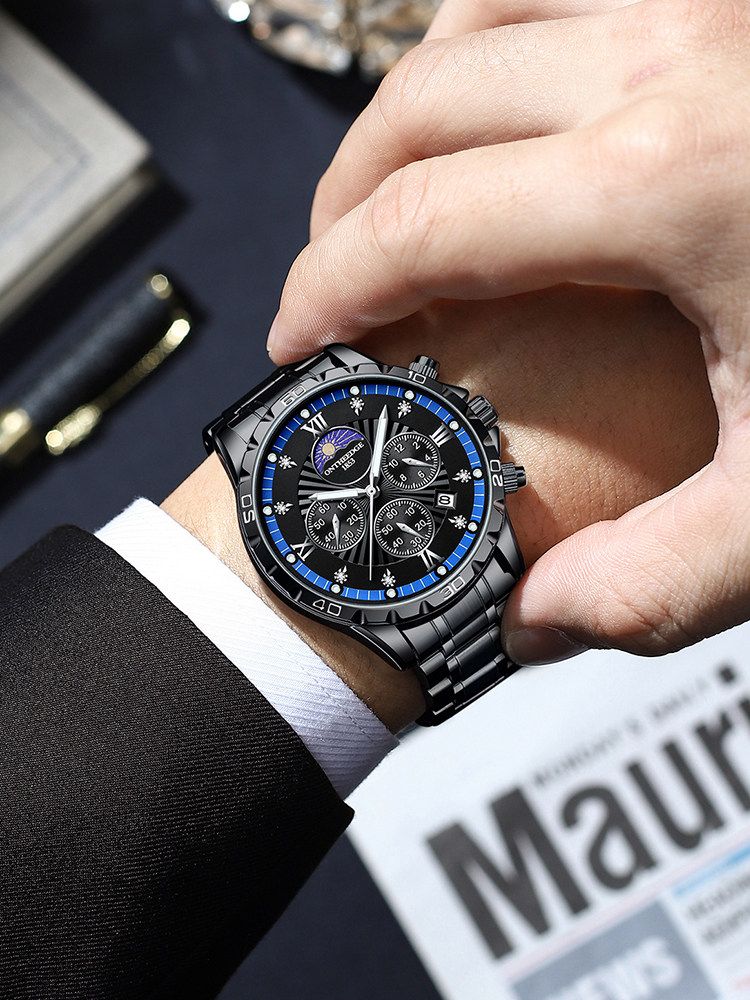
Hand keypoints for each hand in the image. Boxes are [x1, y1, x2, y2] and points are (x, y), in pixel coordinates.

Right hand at [267, 0, 749, 662]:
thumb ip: (661, 582)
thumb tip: (533, 622)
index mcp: (672, 179)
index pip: (421, 223)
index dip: (329, 286)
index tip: (299, 339)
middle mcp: (675, 52)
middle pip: (421, 105)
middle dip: (341, 198)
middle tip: (329, 280)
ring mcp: (708, 1)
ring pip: (478, 13)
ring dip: (408, 107)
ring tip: (389, 193)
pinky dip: (495, 41)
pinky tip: (497, 112)